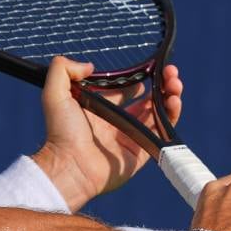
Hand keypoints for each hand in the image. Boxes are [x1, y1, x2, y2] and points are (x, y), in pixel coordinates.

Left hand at [33, 56, 182, 210]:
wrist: (70, 165)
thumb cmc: (61, 132)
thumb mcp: (54, 94)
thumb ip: (63, 69)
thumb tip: (89, 65)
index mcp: (99, 109)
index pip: (123, 92)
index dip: (136, 80)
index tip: (147, 69)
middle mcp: (115, 122)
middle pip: (146, 101)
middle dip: (160, 85)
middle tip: (169, 72)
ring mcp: (130, 137)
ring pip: (158, 114)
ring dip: (170, 96)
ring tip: (175, 83)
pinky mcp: (142, 151)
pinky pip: (163, 132)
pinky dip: (172, 116)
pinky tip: (174, 101)